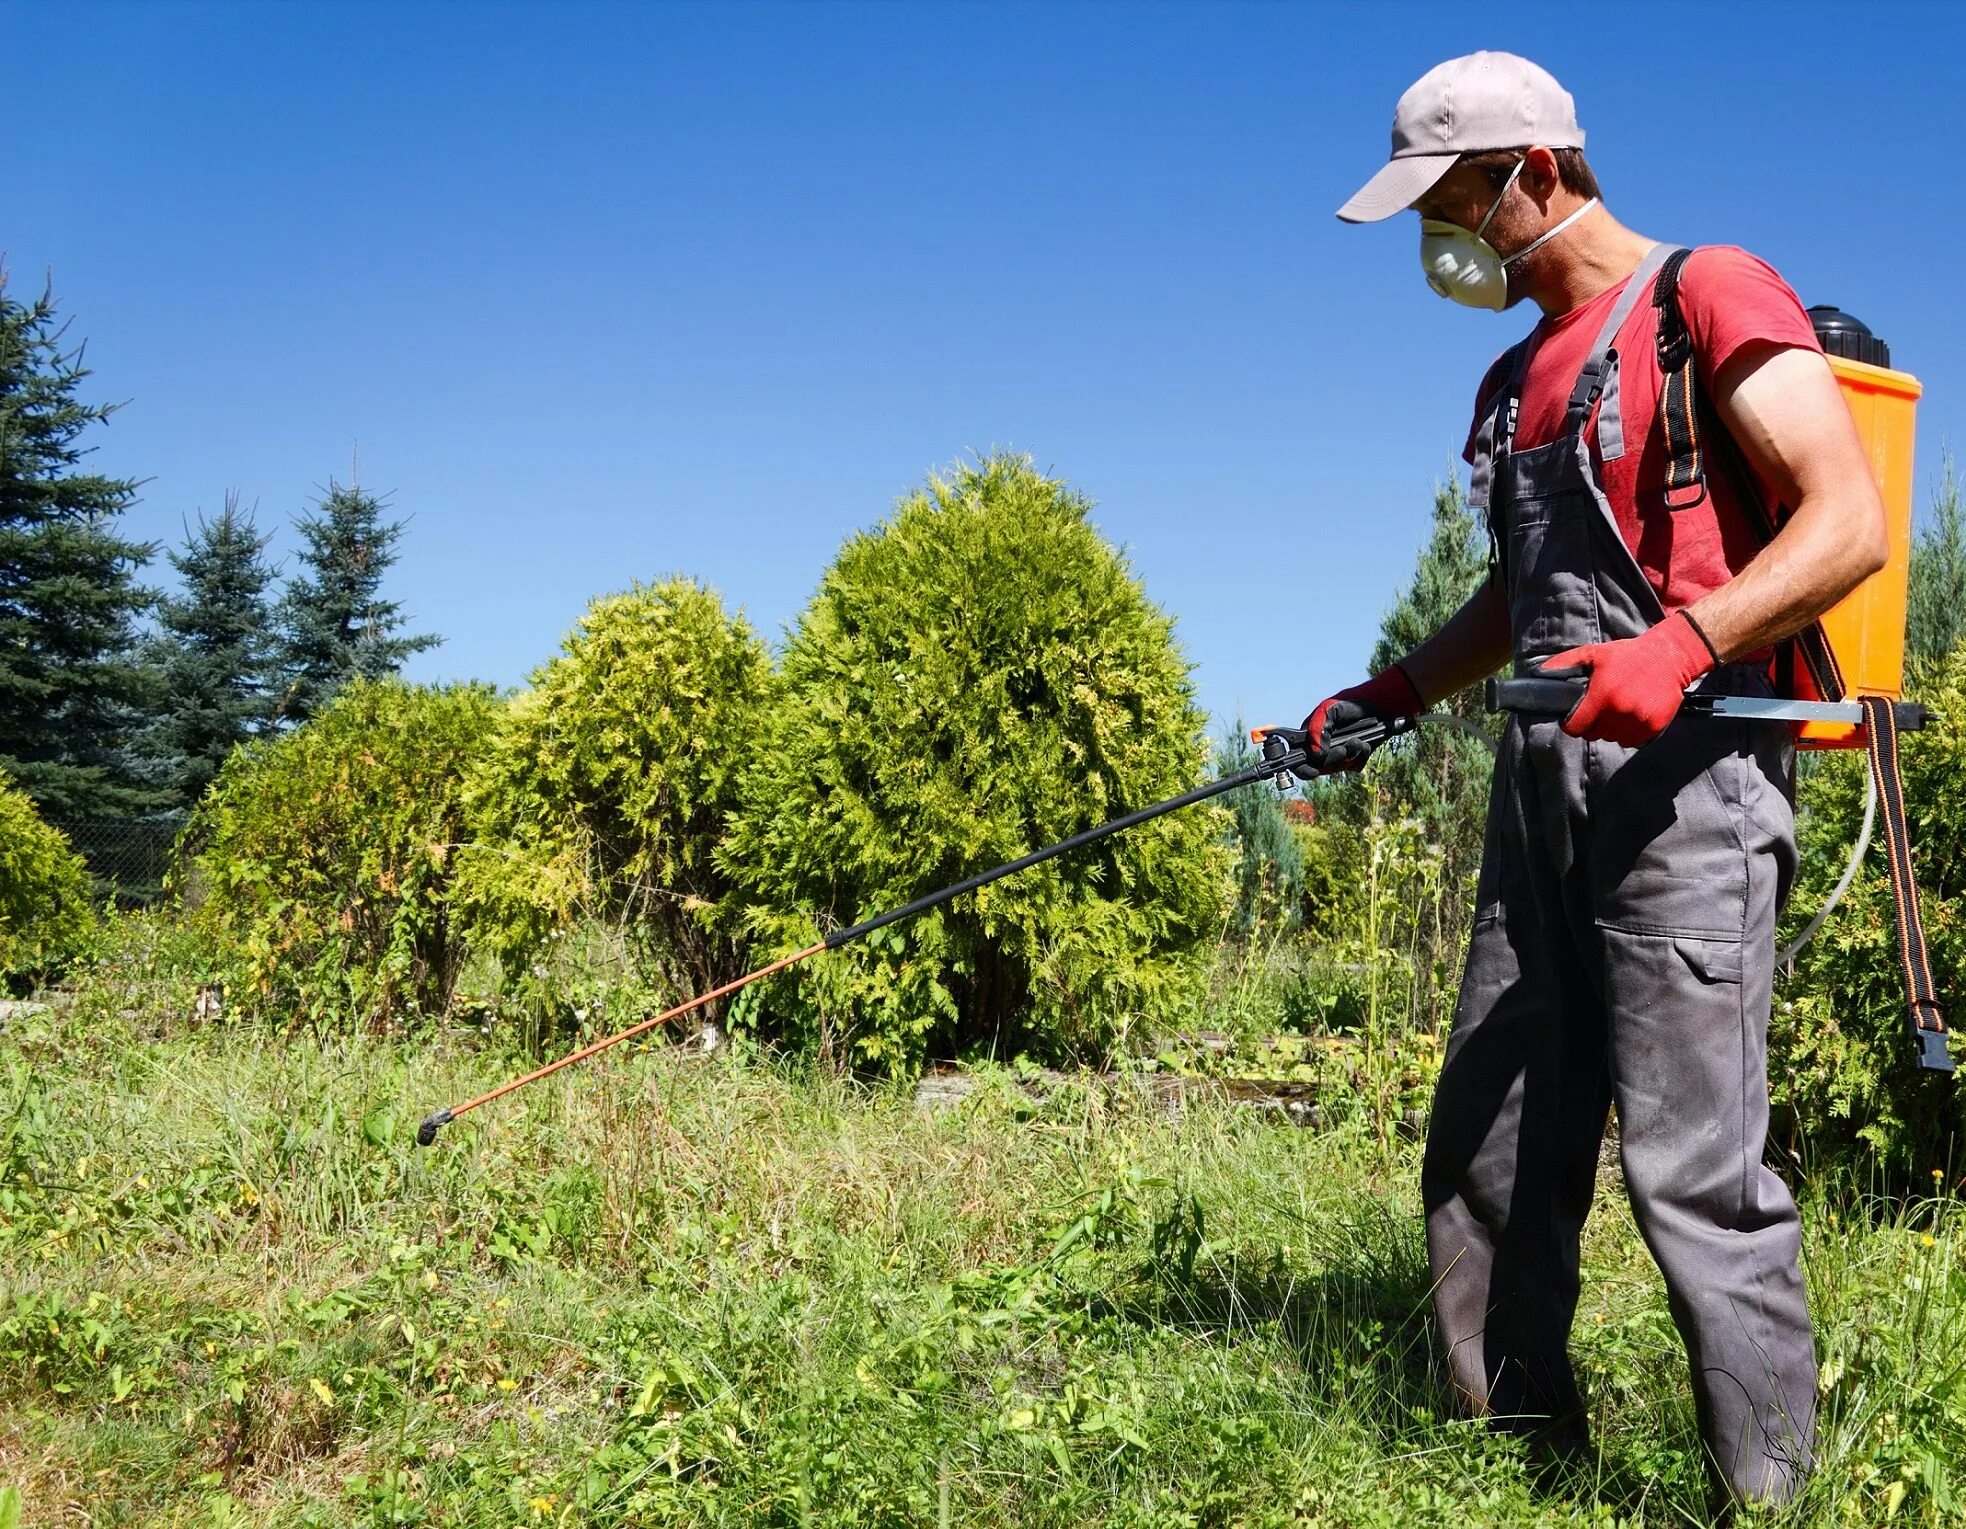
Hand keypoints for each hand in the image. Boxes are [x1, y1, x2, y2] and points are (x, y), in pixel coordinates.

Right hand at [1302, 665, 1422, 771]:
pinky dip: (1361, 756)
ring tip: (1358, 740)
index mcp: (1310, 738)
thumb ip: (1317, 730)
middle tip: (1344, 750)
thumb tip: (1315, 754)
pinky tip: (1365, 744)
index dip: (1303, 769)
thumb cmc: (1348, 704)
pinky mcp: (1355, 757)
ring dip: (1350, 755)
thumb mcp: (1328, 710)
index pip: (1299, 760)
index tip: (1314, 772)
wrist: (1377, 704)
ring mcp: (1338, 754)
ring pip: (1339, 768)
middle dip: (1333, 760)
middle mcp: (1322, 749)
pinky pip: (1355, 766)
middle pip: (1321, 768)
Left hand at [1541, 610, 1718, 746]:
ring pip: (1613, 739)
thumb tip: (1540, 673)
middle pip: (1594, 735)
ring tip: (1618, 710)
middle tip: (1601, 709)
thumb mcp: (1594, 653)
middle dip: (1593, 724)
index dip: (1572, 724)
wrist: (1669, 657)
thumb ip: (1566, 663)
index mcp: (1602, 695)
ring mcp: (1638, 721)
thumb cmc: (1628, 655)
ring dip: (1612, 730)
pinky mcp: (1655, 727)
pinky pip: (1633, 742)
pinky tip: (1632, 716)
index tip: (1576, 718)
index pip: (1576, 727)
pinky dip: (1630, 734)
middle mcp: (1620, 711)